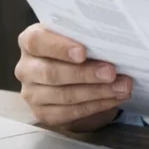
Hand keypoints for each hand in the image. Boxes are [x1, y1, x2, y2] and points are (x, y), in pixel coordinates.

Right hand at [15, 23, 133, 131]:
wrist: (70, 71)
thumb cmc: (75, 46)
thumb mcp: (76, 36)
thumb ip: (85, 35)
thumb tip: (112, 41)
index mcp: (30, 41)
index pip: (37, 41)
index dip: (59, 47)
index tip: (83, 53)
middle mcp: (26, 68)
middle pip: (51, 73)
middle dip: (85, 74)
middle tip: (111, 72)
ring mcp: (31, 93)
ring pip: (63, 95)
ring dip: (97, 92)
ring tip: (122, 87)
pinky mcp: (42, 113)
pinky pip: (70, 113)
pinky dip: (96, 105)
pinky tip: (114, 98)